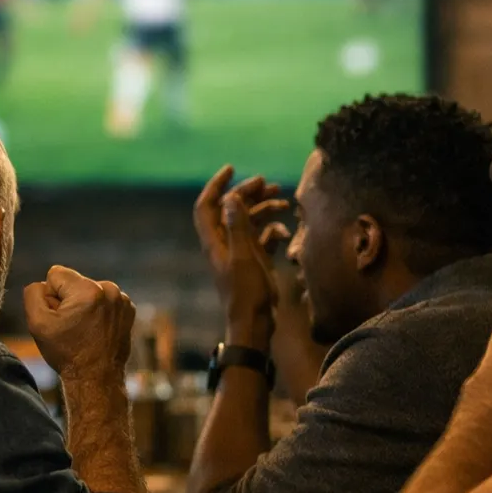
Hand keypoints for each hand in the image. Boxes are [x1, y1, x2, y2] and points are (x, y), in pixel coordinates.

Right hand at [23, 265, 135, 377]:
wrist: (97, 378)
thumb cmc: (66, 353)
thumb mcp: (37, 323)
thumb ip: (33, 294)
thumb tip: (42, 285)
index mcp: (87, 290)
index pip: (55, 274)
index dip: (50, 296)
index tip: (58, 318)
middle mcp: (108, 289)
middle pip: (73, 282)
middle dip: (67, 300)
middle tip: (70, 327)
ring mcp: (121, 299)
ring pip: (88, 290)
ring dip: (82, 305)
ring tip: (83, 331)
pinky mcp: (128, 308)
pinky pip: (103, 299)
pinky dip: (97, 311)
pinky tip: (95, 330)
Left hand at [193, 165, 288, 347]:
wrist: (255, 324)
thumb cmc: (246, 293)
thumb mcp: (243, 257)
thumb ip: (237, 227)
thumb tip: (232, 197)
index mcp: (214, 241)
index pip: (206, 206)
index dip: (216, 185)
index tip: (232, 169)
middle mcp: (224, 244)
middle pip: (231, 209)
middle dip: (248, 193)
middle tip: (268, 183)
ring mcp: (240, 252)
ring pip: (249, 221)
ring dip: (264, 209)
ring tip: (283, 201)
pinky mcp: (254, 261)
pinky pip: (262, 238)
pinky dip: (272, 231)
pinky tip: (285, 232)